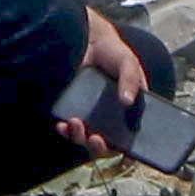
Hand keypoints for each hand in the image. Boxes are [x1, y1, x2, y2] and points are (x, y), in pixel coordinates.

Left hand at [56, 6, 147, 145]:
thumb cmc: (114, 53)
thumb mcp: (128, 62)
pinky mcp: (73, 110)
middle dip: (100, 147)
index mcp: (130, 111)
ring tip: (75, 124)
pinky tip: (62, 125)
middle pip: (107, 144)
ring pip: (86, 138)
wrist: (87, 40)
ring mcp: (91, 116)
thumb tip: (127, 101)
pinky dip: (65, 130)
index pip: (132, 137)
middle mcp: (111, 119)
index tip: (127, 155)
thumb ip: (131, 80)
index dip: (130, 149)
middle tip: (96, 140)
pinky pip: (70, 128)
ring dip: (80, 138)